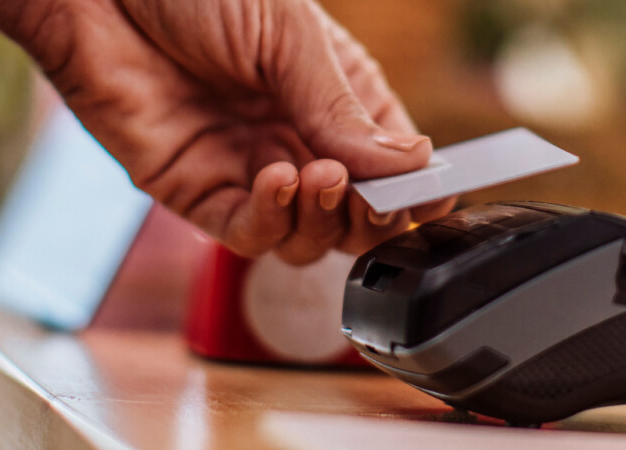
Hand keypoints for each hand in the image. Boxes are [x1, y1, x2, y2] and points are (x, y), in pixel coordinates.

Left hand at [0, 0, 456, 262]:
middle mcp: (293, 137)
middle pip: (354, 215)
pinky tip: (280, 179)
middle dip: (372, 215)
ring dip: (324, 219)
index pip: (392, 163)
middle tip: (373, 195)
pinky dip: (272, 221)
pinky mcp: (193, 190)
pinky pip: (245, 233)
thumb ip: (342, 108)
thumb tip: (412, 165)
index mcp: (330, 93)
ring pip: (305, 238)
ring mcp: (244, 169)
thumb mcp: (288, 36)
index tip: (432, 194)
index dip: (415, 187)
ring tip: (322, 176)